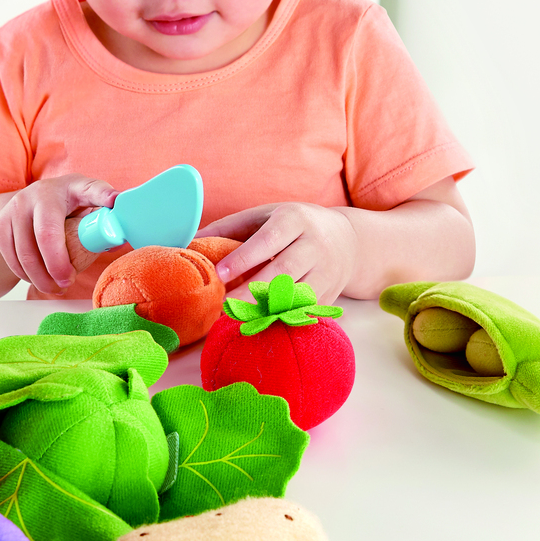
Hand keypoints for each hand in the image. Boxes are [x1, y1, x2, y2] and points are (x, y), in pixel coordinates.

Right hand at [0, 174, 115, 293]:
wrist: (30, 200)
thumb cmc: (68, 205)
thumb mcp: (88, 202)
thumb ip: (105, 215)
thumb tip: (119, 235)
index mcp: (70, 187)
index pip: (89, 189)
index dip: (102, 195)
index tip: (113, 202)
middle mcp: (38, 194)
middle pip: (46, 236)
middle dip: (58, 266)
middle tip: (68, 282)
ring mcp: (15, 209)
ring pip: (25, 253)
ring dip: (41, 278)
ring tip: (55, 287)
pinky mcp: (0, 226)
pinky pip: (12, 258)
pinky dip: (26, 275)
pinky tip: (38, 278)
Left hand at [201, 202, 357, 304]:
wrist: (348, 241)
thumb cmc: (294, 226)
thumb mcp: (266, 216)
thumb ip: (229, 227)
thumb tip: (191, 241)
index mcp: (295, 219)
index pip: (269, 239)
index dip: (245, 257)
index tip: (220, 273)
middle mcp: (315, 244)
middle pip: (283, 271)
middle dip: (253, 291)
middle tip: (225, 306)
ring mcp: (326, 271)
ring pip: (296, 295)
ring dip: (267, 309)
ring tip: (239, 318)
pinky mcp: (330, 295)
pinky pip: (304, 310)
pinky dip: (282, 319)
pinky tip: (261, 324)